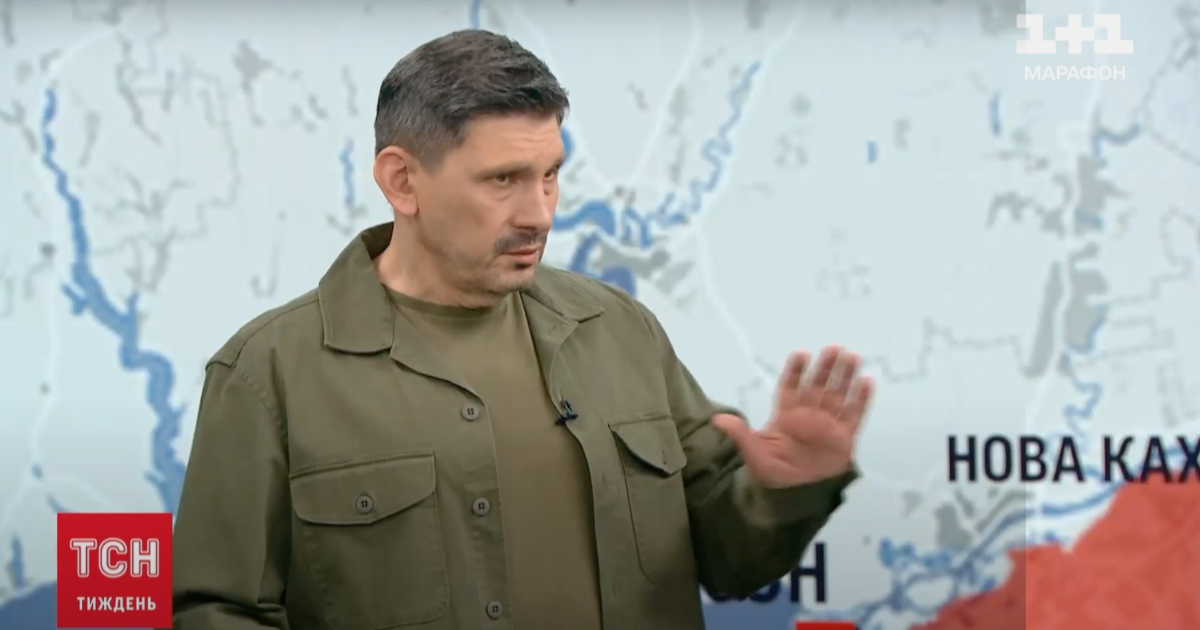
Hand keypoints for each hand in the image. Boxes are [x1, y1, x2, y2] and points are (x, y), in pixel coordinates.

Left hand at [713, 346, 873, 488]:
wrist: (794, 495)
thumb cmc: (772, 471)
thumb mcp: (753, 453)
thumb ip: (740, 434)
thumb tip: (717, 419)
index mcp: (786, 415)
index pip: (790, 387)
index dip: (795, 371)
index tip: (801, 353)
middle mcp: (808, 414)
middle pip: (818, 386)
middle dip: (825, 367)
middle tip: (834, 347)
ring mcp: (827, 424)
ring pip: (838, 395)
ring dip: (845, 376)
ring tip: (853, 356)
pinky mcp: (844, 437)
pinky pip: (854, 415)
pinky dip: (861, 399)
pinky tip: (867, 381)